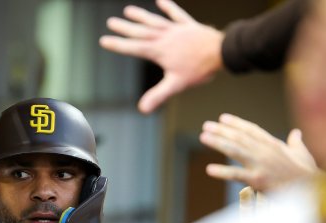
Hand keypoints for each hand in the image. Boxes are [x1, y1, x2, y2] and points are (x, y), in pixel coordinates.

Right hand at [99, 0, 223, 112]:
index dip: (118, 45)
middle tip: (111, 22)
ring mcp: (176, 30)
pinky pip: (176, 14)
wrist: (222, 52)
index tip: (104, 40)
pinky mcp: (188, 25)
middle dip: (125, 28)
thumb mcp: (176, 84)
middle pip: (140, 31)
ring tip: (128, 10)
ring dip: (141, 15)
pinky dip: (168, 7)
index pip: (133, 47)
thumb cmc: (200, 69)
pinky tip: (160, 0)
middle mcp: (165, 37)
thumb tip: (143, 109)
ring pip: (154, 21)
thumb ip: (158, 95)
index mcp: (159, 51)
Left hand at [200, 113, 317, 191]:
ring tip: (203, 137)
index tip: (222, 118)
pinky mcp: (258, 179)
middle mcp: (265, 151)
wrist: (311, 190)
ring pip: (235, 150)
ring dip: (218, 142)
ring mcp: (260, 165)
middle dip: (221, 130)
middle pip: (239, 137)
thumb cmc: (307, 173)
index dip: (236, 123)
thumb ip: (296, 143)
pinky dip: (222, 172)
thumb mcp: (302, 154)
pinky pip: (237, 175)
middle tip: (206, 126)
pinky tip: (209, 169)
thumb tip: (296, 133)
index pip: (251, 130)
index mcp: (273, 145)